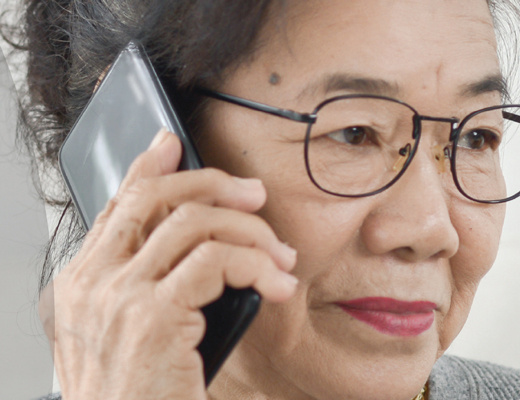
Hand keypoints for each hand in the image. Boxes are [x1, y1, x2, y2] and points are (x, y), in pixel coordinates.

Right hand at [39, 128, 297, 399]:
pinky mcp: (152, 318)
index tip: (174, 144)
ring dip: (251, 232)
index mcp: (82, 284)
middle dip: (213, 184)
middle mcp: (91, 284)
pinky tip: (276, 285)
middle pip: (155, 198)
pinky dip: (256, 265)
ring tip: (280, 255)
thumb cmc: (136, 398)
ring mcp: (117, 298)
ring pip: (194, 223)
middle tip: (254, 196)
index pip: (118, 205)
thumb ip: (151, 284)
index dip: (149, 167)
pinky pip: (216, 262)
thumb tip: (200, 245)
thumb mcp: (132, 336)